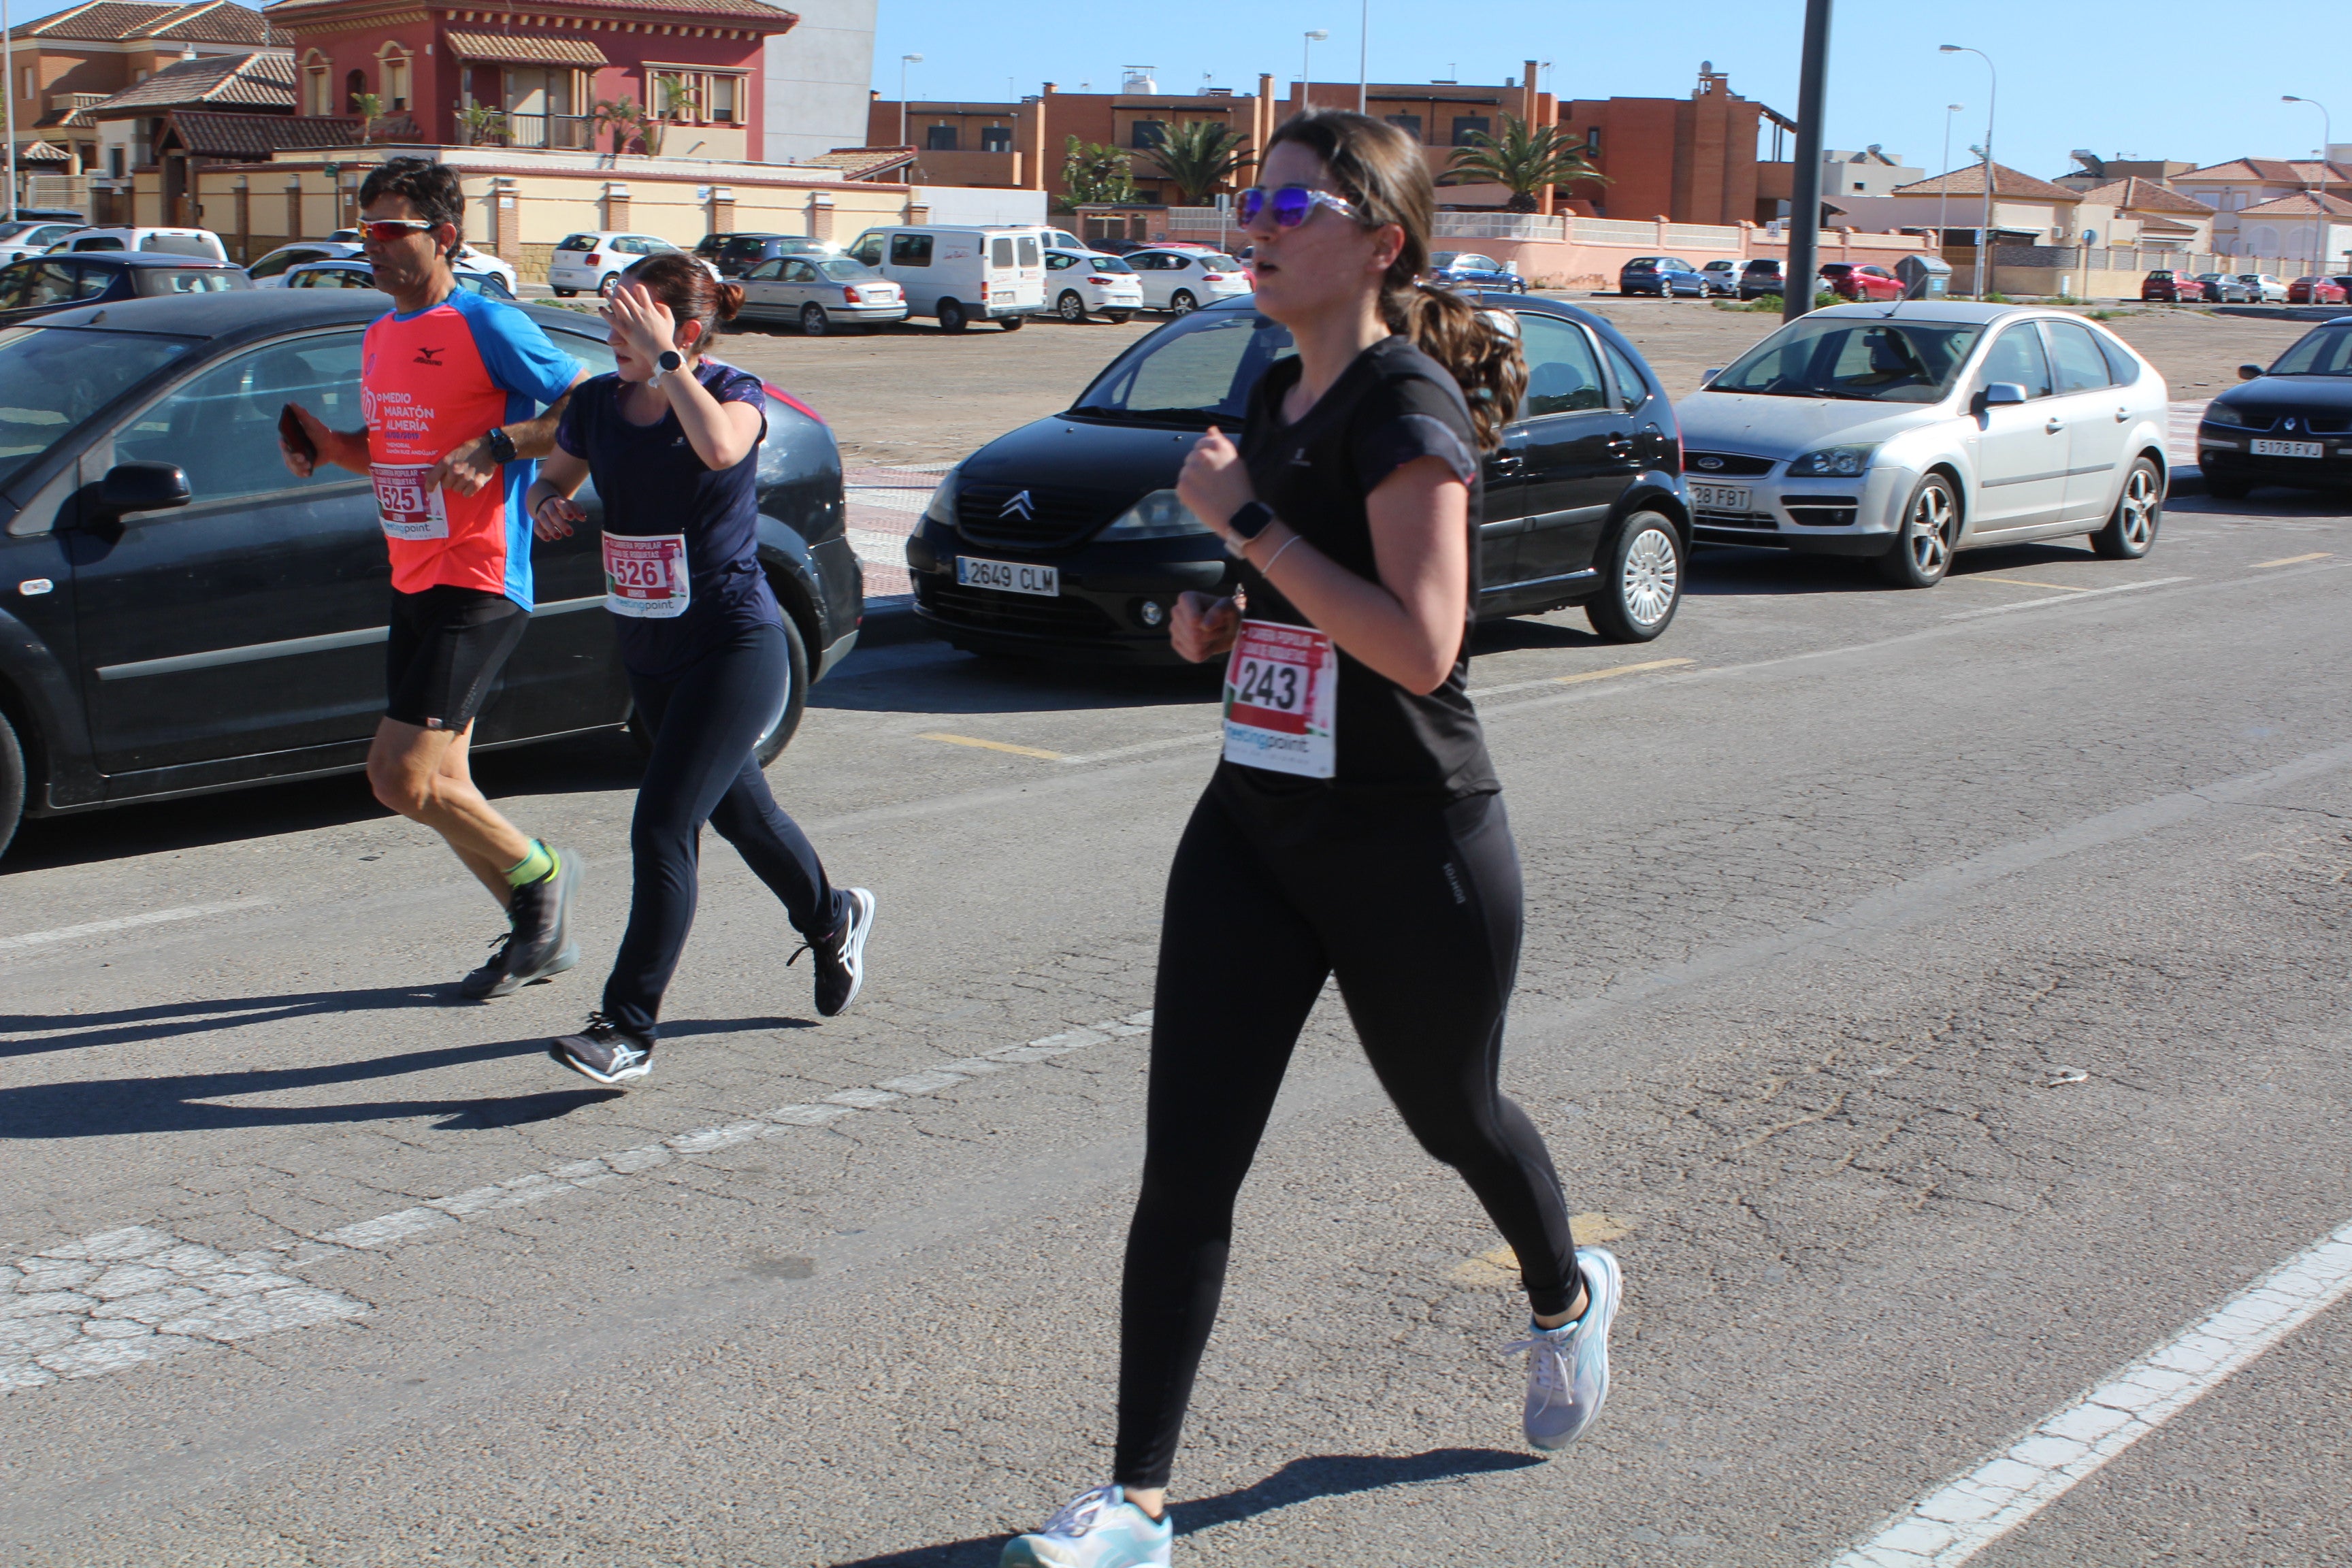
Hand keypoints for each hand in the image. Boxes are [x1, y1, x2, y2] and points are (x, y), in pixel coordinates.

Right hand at [280, 402, 331, 478]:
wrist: (333, 446)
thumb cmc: (322, 433)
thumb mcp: (313, 423)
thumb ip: (302, 414)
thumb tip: (290, 403)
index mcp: (291, 438)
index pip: (283, 444)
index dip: (284, 446)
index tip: (286, 445)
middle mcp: (291, 449)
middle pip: (286, 457)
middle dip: (293, 459)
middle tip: (304, 458)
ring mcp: (296, 459)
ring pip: (291, 466)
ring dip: (298, 467)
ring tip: (308, 464)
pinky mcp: (302, 466)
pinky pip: (297, 472)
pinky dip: (301, 473)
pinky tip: (307, 473)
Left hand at [427, 435, 498, 496]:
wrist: (489, 449)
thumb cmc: (469, 449)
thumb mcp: (452, 453)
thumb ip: (441, 465)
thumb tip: (427, 474)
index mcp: (446, 462)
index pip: (432, 478)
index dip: (429, 486)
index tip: (430, 490)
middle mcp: (455, 471)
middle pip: (446, 486)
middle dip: (450, 482)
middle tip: (457, 475)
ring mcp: (466, 478)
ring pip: (457, 490)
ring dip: (460, 486)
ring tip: (466, 477)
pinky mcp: (477, 484)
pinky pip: (467, 494)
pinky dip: (469, 490)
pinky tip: (472, 483)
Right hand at [531, 491, 584, 540]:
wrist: (547, 504)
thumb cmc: (563, 507)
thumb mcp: (571, 506)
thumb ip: (578, 510)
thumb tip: (583, 518)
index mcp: (557, 501)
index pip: (561, 504)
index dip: (566, 510)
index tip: (572, 518)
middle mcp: (548, 506)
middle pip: (552, 513)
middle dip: (561, 523)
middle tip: (570, 533)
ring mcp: (541, 513)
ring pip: (543, 519)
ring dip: (550, 528)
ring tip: (559, 537)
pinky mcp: (537, 521)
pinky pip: (536, 526)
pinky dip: (541, 533)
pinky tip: (548, 539)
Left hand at [601, 280, 679, 369]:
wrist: (660, 351)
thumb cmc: (665, 337)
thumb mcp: (670, 320)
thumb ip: (665, 309)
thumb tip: (656, 303)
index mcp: (649, 308)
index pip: (641, 290)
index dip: (637, 288)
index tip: (635, 288)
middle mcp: (639, 312)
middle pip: (626, 295)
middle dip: (620, 289)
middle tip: (616, 287)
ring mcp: (631, 321)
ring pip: (617, 304)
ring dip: (611, 297)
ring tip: (607, 293)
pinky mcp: (624, 330)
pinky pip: (612, 319)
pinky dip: (605, 313)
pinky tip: (601, 309)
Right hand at [1170, 591, 1240, 663]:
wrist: (1227, 628)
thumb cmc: (1227, 615)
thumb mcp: (1230, 608)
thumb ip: (1221, 610)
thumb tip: (1205, 625)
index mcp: (1186, 598)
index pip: (1194, 620)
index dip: (1210, 625)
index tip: (1219, 620)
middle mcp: (1176, 611)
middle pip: (1194, 635)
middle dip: (1211, 635)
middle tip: (1218, 628)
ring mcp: (1174, 628)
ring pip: (1194, 647)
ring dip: (1210, 643)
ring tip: (1213, 634)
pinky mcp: (1176, 643)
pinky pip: (1194, 656)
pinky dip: (1206, 653)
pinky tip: (1207, 643)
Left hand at [1176, 426, 1256, 541]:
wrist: (1239, 517)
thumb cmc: (1241, 490)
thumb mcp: (1235, 461)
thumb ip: (1220, 443)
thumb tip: (1210, 429)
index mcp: (1218, 446)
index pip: (1202, 443)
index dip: (1207, 459)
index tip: (1214, 471)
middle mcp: (1203, 454)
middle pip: (1192, 457)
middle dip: (1199, 468)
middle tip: (1213, 484)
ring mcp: (1190, 470)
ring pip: (1186, 471)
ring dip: (1193, 480)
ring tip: (1209, 493)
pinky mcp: (1182, 486)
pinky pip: (1181, 485)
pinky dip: (1189, 492)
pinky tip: (1203, 499)